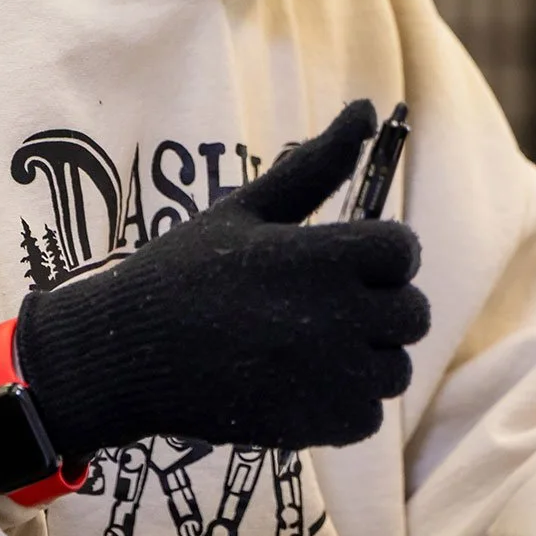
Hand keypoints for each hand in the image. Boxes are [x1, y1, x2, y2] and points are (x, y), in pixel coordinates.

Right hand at [13, 100, 430, 459]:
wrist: (124, 355)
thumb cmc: (182, 273)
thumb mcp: (247, 209)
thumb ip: (316, 164)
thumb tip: (368, 108)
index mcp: (321, 257)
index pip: (404, 250)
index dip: (382, 255)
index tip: (346, 263)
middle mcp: (336, 316)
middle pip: (412, 313)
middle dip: (381, 308)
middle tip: (326, 309)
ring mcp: (329, 376)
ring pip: (395, 368)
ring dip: (366, 360)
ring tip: (310, 349)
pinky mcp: (317, 426)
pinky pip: (369, 416)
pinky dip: (345, 406)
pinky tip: (301, 386)